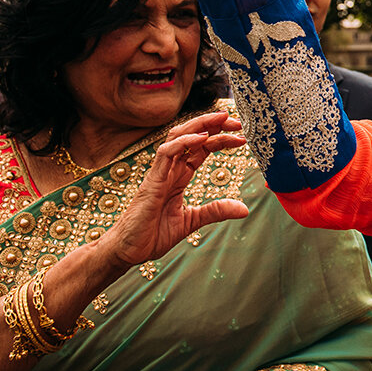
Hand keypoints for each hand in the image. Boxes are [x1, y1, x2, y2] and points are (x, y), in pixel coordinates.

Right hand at [97, 111, 248, 268]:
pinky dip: (184, 142)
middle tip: (236, 121)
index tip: (241, 136)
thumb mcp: (192, 221)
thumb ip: (216, 211)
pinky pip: (166, 153)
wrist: (127, 251)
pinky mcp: (152, 181)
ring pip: (177, 136)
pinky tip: (202, 138)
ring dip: (200, 125)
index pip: (201, 148)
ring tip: (222, 119)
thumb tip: (244, 209)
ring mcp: (159, 173)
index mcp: (178, 176)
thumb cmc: (152, 235)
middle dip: (213, 124)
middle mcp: (169, 169)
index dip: (220, 138)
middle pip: (191, 135)